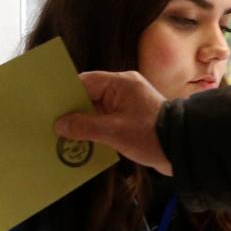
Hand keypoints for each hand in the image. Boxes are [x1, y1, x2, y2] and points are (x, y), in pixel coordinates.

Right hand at [55, 70, 171, 174]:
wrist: (183, 149)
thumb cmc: (151, 135)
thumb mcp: (114, 132)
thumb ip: (84, 126)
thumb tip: (60, 125)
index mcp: (121, 83)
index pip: (85, 82)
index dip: (65, 94)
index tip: (48, 106)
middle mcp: (124, 90)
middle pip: (89, 97)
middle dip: (71, 112)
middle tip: (49, 125)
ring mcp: (128, 105)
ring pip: (96, 111)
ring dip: (82, 125)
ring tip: (60, 137)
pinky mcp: (131, 120)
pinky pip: (106, 122)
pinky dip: (94, 132)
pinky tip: (80, 144)